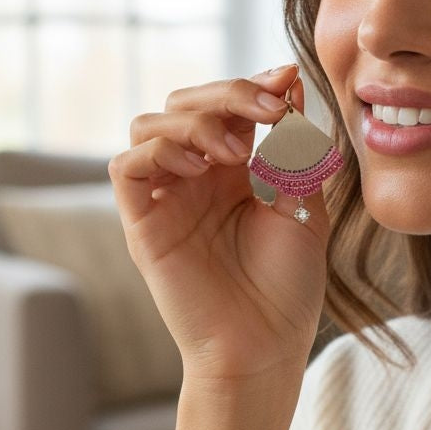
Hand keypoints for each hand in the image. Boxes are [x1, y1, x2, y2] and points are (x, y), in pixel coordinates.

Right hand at [108, 64, 330, 390]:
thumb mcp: (304, 206)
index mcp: (234, 170)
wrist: (264, 349)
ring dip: (193, 122)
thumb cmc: (287, 287)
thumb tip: (291, 84)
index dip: (252, 85)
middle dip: (227, 93)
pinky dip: (158, 151)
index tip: (287, 80)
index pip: (228, 105)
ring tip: (234, 152)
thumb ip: (293, 150)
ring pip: (150, 124)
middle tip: (269, 110)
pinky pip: (126, 167)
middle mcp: (195, 177)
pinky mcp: (142, 224)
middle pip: (186, 103)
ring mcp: (166, 198)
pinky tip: (199, 166)